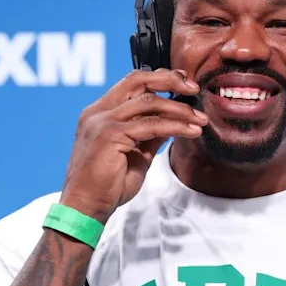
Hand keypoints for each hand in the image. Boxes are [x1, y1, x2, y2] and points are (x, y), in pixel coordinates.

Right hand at [58, 68, 207, 223]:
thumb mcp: (135, 155)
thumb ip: (150, 135)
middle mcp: (98, 112)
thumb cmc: (107, 186)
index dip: (160, 78)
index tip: (184, 82)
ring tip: (200, 119)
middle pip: (138, 80)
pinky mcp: (109, 135)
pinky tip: (191, 131)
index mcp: (100, 112)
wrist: (85, 207)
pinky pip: (151, 125)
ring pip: (149, 102)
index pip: (132, 82)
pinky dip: (175, 126)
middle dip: (170, 80)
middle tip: (195, 88)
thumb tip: (173, 123)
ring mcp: (102, 121)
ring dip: (179, 109)